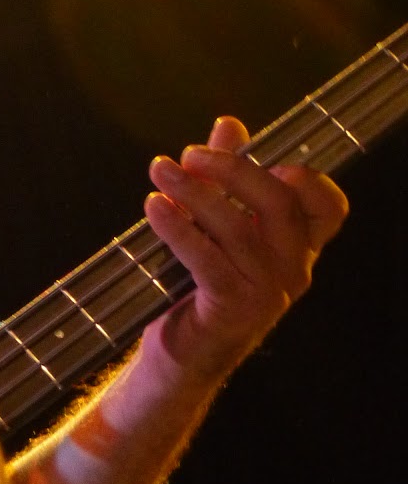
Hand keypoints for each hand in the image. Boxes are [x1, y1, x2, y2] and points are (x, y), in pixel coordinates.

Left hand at [144, 116, 348, 382]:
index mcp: (297, 250)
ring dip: (193, 192)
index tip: (266, 158)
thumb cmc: (198, 289)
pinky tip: (154, 208)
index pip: (328, 207)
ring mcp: (267, 293)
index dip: (306, 177)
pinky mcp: (232, 308)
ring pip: (236, 227)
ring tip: (160, 172)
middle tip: (188, 154)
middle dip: (232, 169)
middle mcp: (293, 270)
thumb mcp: (215, 228)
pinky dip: (177, 227)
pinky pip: (205, 257)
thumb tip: (229, 124)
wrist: (179, 359)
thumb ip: (226, 179)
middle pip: (278, 203)